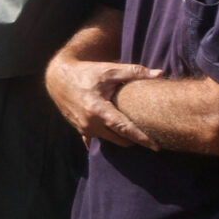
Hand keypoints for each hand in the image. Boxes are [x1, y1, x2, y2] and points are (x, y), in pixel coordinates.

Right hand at [46, 56, 163, 149]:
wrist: (58, 77)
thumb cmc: (86, 72)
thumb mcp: (109, 70)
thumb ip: (135, 72)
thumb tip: (160, 73)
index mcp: (98, 110)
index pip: (125, 129)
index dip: (142, 139)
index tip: (157, 147)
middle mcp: (90, 123)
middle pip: (120, 140)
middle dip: (135, 139)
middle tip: (148, 134)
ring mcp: (83, 128)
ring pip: (109, 139)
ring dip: (120, 136)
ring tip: (131, 128)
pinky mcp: (79, 128)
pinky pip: (94, 140)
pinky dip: (105, 137)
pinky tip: (110, 135)